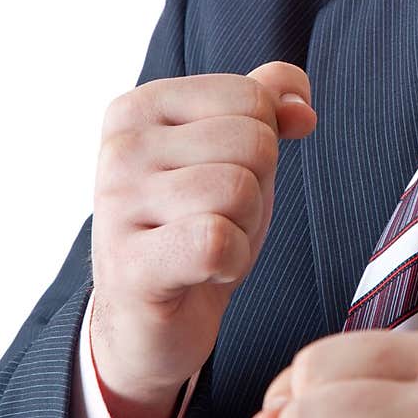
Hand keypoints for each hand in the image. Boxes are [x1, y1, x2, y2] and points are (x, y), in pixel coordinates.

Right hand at [90, 62, 316, 417]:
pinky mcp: (129, 264)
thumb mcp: (234, 154)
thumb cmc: (194, 225)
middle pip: (253, 141)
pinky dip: (231, 264)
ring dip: (244, 228)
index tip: (220, 177)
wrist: (149, 321)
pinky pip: (218, 241)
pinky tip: (204, 273)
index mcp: (140, 106)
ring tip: (207, 244)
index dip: (262, 144)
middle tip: (216, 218)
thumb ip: (267, 103)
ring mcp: (117, 205)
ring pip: (240, 190)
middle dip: (257, 188)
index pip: (251, 96)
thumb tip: (300, 107)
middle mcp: (121, 147)